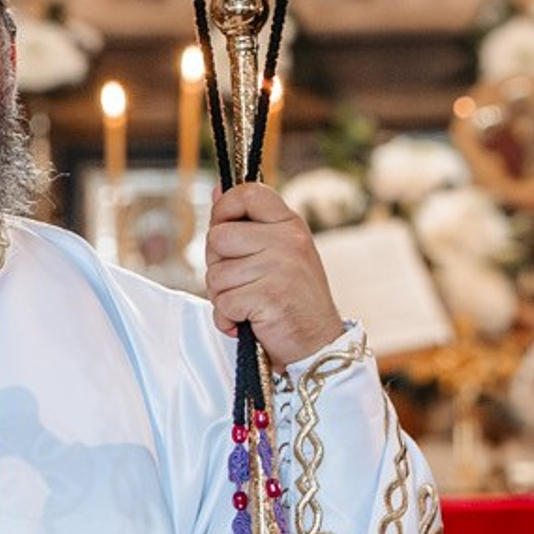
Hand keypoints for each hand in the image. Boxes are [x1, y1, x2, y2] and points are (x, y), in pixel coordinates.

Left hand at [203, 182, 344, 367]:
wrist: (318, 344)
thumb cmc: (291, 299)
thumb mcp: (277, 253)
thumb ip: (247, 224)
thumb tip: (217, 188)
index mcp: (290, 224)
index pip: (247, 192)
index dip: (224, 209)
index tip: (225, 232)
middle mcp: (287, 240)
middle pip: (217, 237)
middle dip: (217, 265)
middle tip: (240, 283)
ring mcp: (280, 267)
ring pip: (215, 274)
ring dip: (222, 297)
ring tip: (248, 306)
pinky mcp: (269, 296)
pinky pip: (222, 303)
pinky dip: (226, 319)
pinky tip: (247, 322)